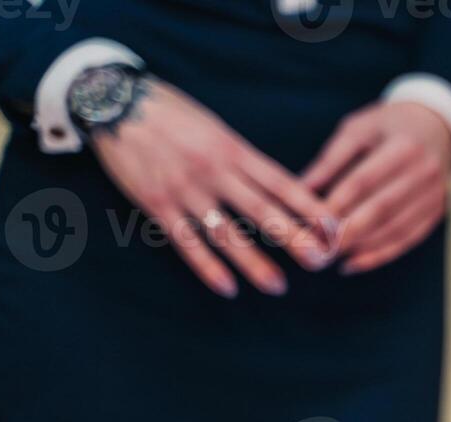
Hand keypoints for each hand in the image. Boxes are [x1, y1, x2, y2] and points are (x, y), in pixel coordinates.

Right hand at [91, 78, 336, 297]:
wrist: (115, 103)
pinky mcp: (157, 204)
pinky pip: (186, 242)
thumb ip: (245, 161)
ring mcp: (185, 190)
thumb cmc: (173, 116)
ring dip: (255, 262)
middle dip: (294, 238)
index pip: (282, 183)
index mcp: (234, 150)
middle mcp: (214, 171)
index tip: (335, 228)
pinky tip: (228, 288)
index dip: (310, 208)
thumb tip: (282, 191)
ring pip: (227, 233)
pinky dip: (208, 267)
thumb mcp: (216, 129)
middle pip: (262, 210)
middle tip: (321, 261)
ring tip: (278, 286)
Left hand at [303, 101, 450, 275]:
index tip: (308, 221)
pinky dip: (379, 255)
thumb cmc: (388, 126)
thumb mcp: (358, 130)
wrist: (437, 127)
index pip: (363, 181)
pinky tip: (352, 263)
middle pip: (380, 210)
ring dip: (360, 247)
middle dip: (346, 232)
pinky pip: (407, 240)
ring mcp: (435, 196)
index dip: (335, 204)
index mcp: (403, 146)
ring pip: (394, 230)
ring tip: (329, 256)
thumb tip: (299, 190)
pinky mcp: (436, 213)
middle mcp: (425, 173)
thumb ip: (330, 160)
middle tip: (316, 247)